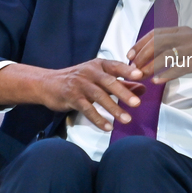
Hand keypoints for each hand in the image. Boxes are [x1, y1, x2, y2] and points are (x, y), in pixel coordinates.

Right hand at [0, 60, 144, 131]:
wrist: (48, 84)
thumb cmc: (78, 80)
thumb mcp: (99, 78)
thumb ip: (121, 83)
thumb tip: (143, 88)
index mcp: (98, 65)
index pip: (115, 66)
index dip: (127, 70)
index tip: (140, 75)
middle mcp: (90, 72)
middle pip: (109, 82)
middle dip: (124, 93)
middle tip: (137, 103)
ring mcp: (80, 84)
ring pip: (99, 96)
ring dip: (113, 109)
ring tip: (126, 120)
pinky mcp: (71, 97)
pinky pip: (87, 109)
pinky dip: (98, 119)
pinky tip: (107, 127)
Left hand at [127, 27, 191, 82]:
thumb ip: (176, 46)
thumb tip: (154, 54)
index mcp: (183, 31)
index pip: (156, 33)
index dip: (140, 43)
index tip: (129, 53)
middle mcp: (187, 36)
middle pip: (157, 42)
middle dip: (142, 54)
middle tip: (133, 66)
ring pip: (166, 54)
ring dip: (151, 65)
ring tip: (142, 75)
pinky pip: (179, 67)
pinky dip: (166, 74)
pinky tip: (158, 81)